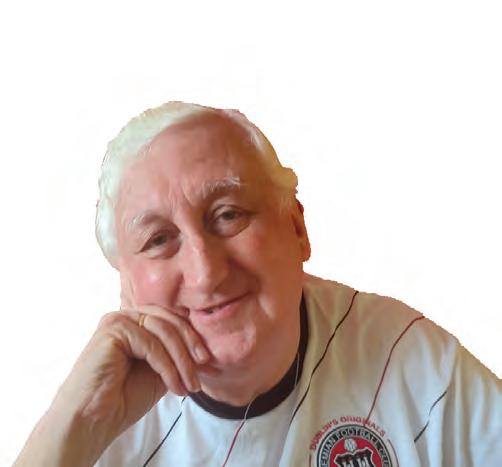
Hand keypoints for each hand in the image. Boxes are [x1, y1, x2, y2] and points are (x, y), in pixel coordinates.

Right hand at [14, 306, 209, 466]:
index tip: (208, 362)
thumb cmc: (123, 399)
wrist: (93, 421)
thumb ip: (175, 354)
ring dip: (182, 360)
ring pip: (163, 331)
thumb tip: (204, 350)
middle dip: (191, 345)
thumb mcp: (160, 371)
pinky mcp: (112, 329)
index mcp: (137, 322)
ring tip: (190, 384)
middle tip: (205, 367)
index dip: (192, 338)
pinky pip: (151, 343)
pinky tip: (174, 385)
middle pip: (170, 321)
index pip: (172, 320)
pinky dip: (167, 366)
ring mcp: (118, 319)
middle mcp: (126, 316)